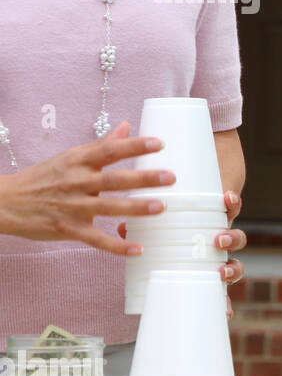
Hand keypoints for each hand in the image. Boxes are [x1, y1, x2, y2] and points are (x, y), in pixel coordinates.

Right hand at [0, 121, 173, 255]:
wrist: (6, 202)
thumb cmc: (42, 178)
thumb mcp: (69, 157)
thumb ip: (101, 145)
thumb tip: (127, 126)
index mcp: (78, 161)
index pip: (110, 150)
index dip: (135, 146)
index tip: (159, 143)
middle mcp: (77, 182)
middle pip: (114, 179)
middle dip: (143, 178)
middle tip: (170, 177)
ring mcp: (73, 206)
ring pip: (108, 207)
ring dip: (136, 208)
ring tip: (161, 207)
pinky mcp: (68, 228)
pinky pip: (96, 239)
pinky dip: (117, 246)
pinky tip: (138, 249)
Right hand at [117, 189, 245, 321]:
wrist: (193, 187)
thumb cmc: (170, 219)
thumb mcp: (155, 234)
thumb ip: (142, 238)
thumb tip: (121, 231)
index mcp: (204, 265)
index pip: (218, 289)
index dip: (225, 303)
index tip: (226, 315)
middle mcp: (218, 250)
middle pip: (234, 267)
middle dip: (232, 272)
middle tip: (221, 272)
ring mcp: (224, 229)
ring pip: (238, 240)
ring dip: (232, 241)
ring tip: (219, 238)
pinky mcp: (227, 207)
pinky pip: (235, 207)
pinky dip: (233, 203)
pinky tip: (228, 198)